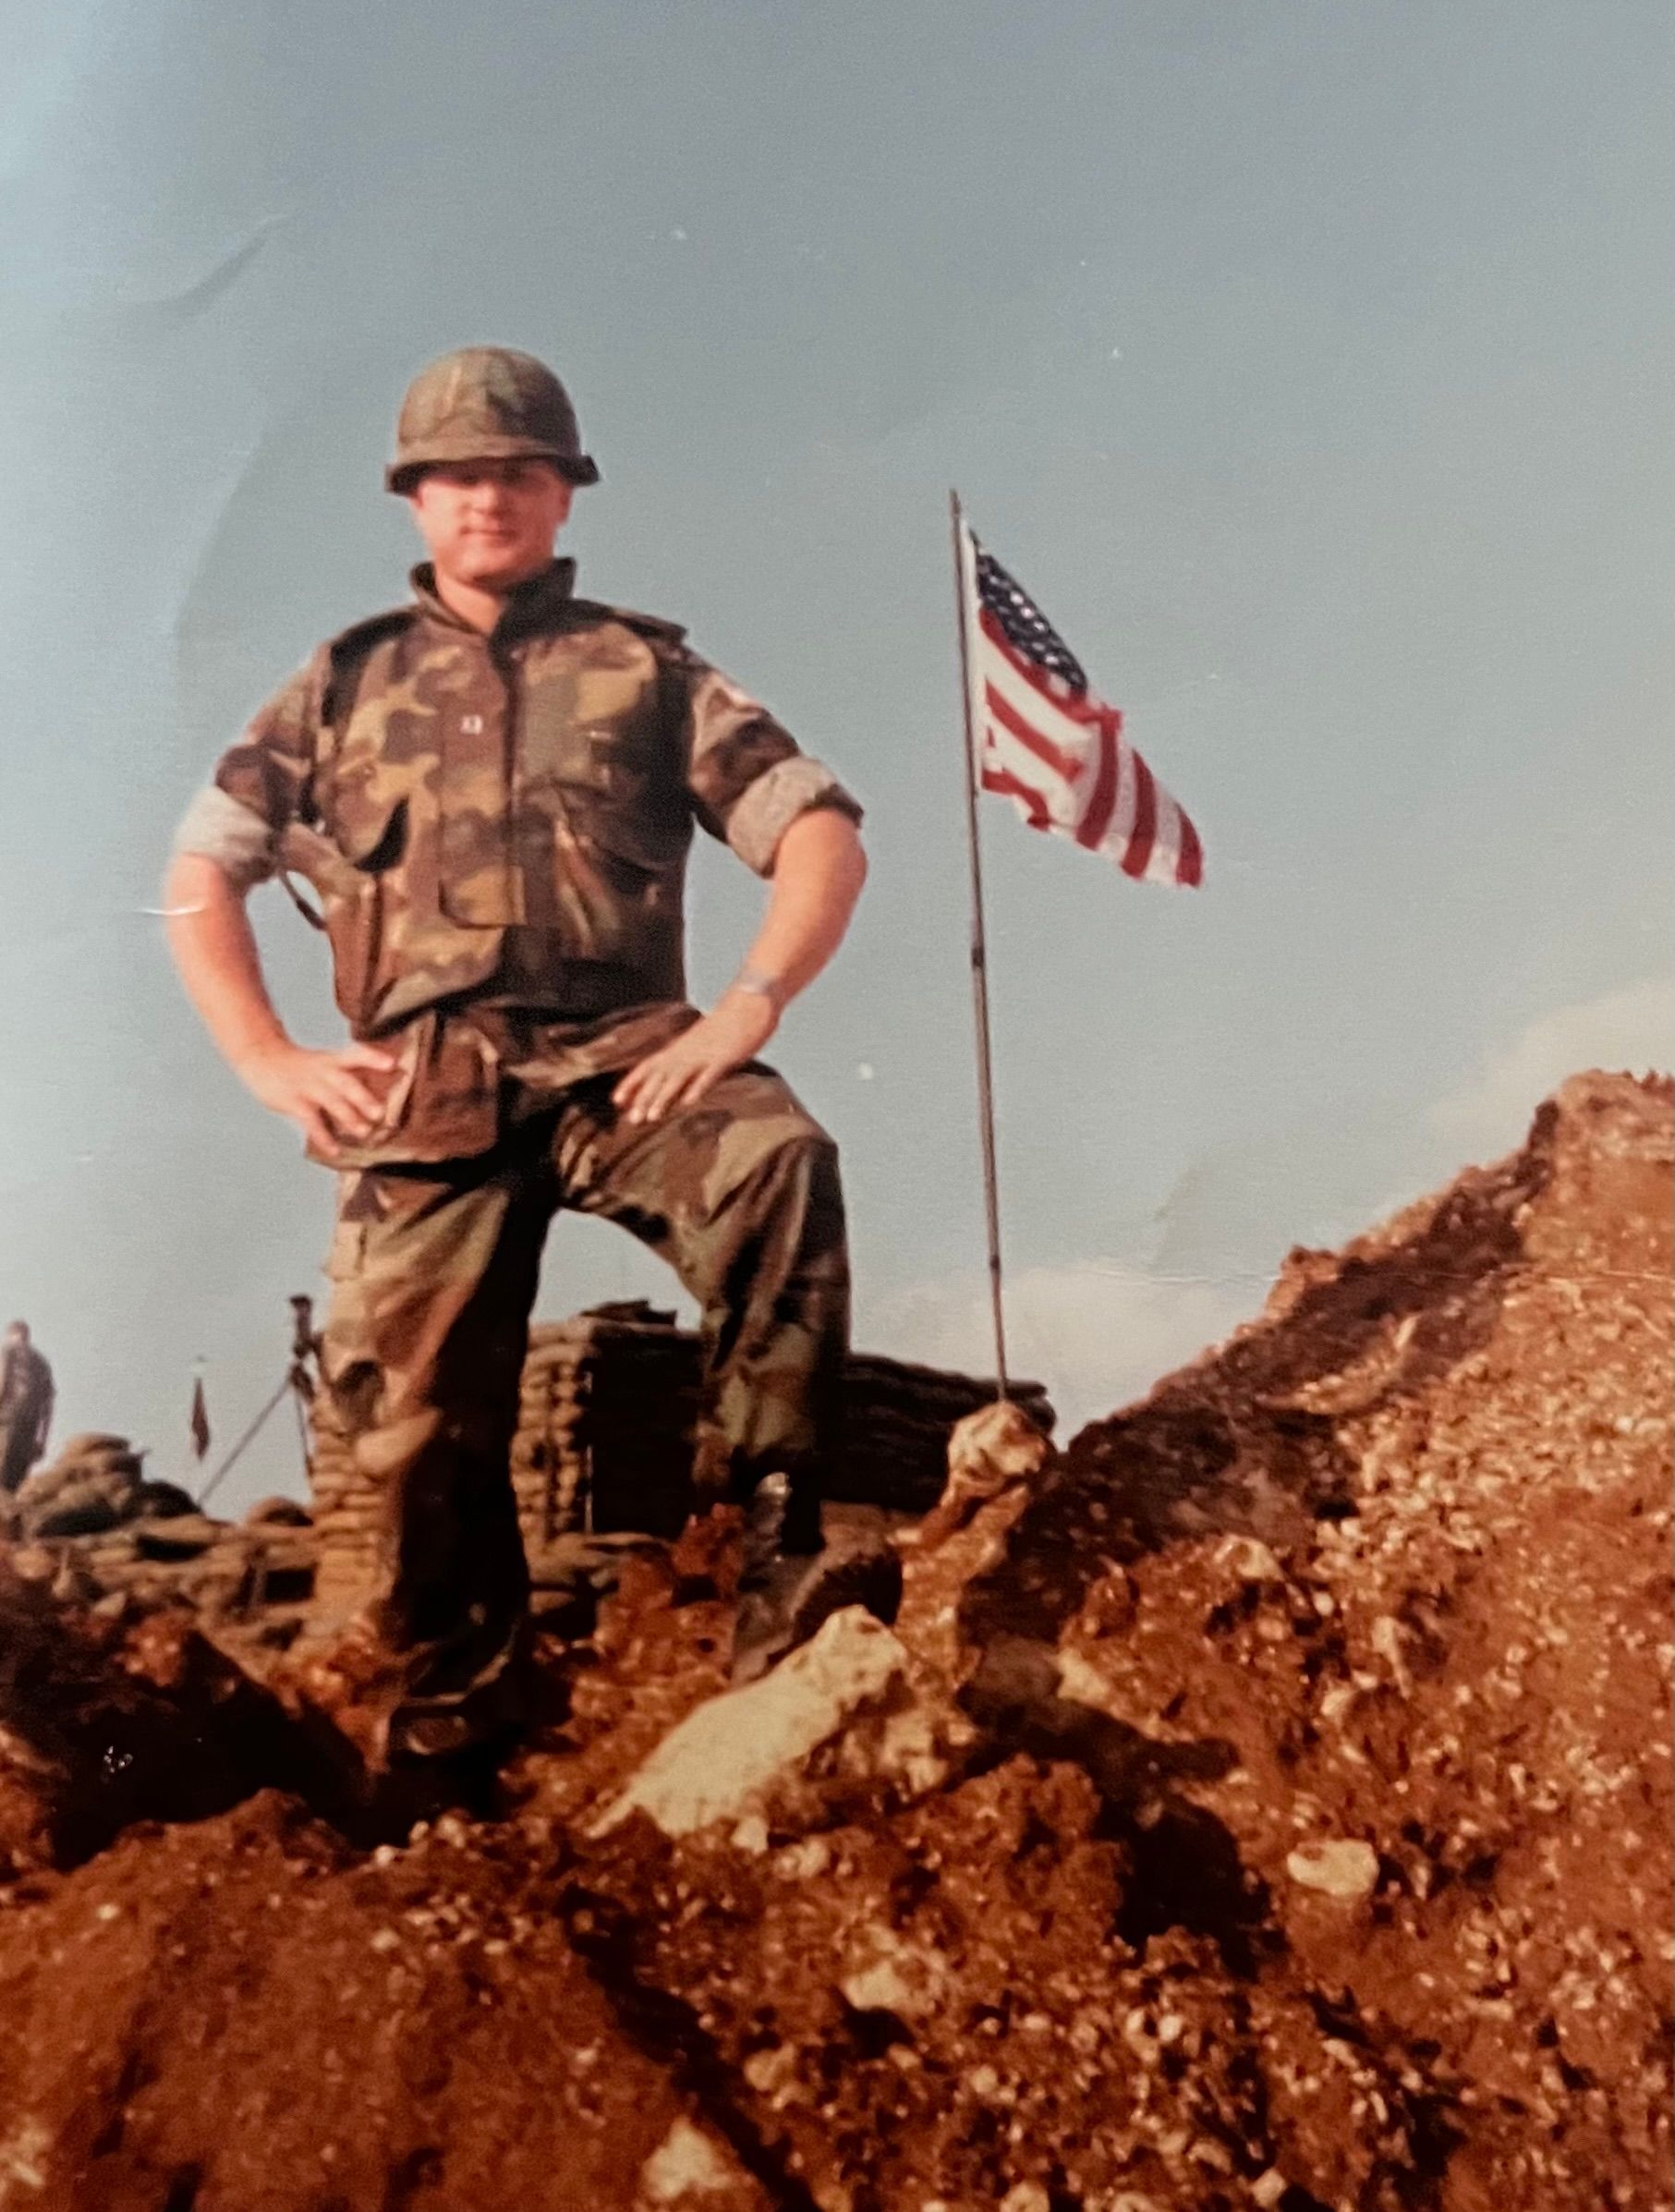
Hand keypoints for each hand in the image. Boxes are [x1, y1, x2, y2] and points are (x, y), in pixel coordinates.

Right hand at [236, 1037, 399, 1155]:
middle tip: (380, 1112)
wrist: (261, 1056)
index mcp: (333, 1060)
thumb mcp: (323, 1061)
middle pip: (345, 1083)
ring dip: (348, 1118)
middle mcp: (323, 1072)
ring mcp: (308, 1087)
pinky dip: (323, 1137)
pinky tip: (335, 1150)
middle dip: (363, 1098)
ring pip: (331, 1102)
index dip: (374, 1059)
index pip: (356, 1055)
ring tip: (364, 1132)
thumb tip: (375, 1098)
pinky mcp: (294, 1102)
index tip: (393, 1063)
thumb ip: (346, 1075)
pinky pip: (311, 1122)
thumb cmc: (300, 1065)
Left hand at [612, 989, 777, 1123]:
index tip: (616, 1100)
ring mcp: (704, 1054)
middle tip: (632, 1119)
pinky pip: (708, 1075)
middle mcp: (686, 1051)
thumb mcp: (702, 1042)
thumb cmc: (728, 1025)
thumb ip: (689, 1059)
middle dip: (645, 1098)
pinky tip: (688, 1103)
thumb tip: (678, 1080)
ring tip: (652, 1116)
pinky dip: (697, 1088)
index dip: (632, 1083)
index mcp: (679, 1047)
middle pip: (660, 1076)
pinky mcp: (724, 1057)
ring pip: (678, 1077)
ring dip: (664, 1096)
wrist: (750, 1001)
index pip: (648, 1065)